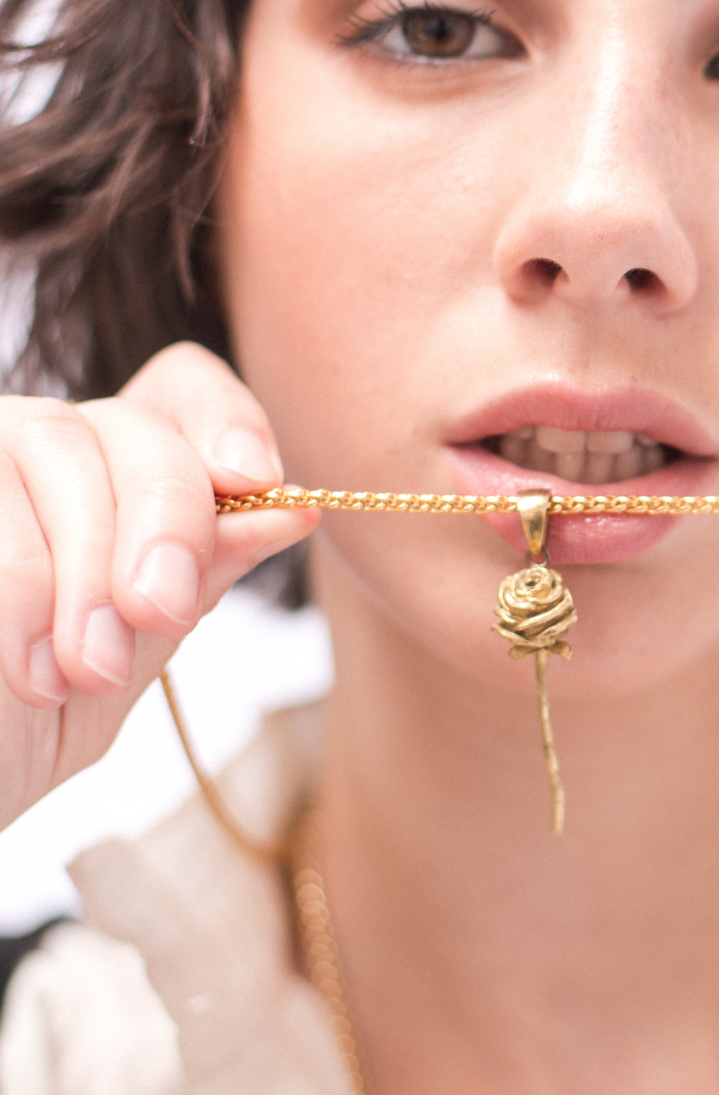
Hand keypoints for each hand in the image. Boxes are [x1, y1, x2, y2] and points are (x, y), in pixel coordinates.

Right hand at [0, 342, 318, 830]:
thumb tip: (292, 512)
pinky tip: (26, 671)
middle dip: (168, 521)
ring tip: (82, 673)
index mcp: (113, 475)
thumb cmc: (20, 729)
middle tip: (161, 613)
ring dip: (87, 570)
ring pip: (60, 450)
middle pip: (134, 427)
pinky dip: (21, 594)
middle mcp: (44, 445)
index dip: (228, 417)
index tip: (258, 480)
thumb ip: (197, 578)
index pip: (183, 389)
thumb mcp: (129, 655)